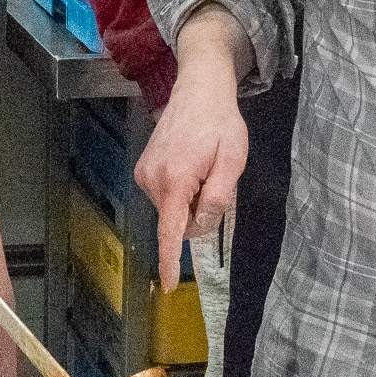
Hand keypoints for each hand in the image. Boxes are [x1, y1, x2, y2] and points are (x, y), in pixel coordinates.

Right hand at [134, 80, 247, 292]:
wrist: (199, 90)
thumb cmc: (220, 124)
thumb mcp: (231, 162)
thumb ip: (216, 199)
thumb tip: (200, 227)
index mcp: (175, 180)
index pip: (170, 231)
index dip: (168, 260)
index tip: (167, 285)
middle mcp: (152, 179)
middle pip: (176, 220)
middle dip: (197, 212)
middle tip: (215, 179)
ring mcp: (144, 173)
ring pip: (171, 209)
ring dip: (190, 200)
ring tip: (202, 167)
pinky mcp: (143, 169)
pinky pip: (165, 196)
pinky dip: (181, 191)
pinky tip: (191, 165)